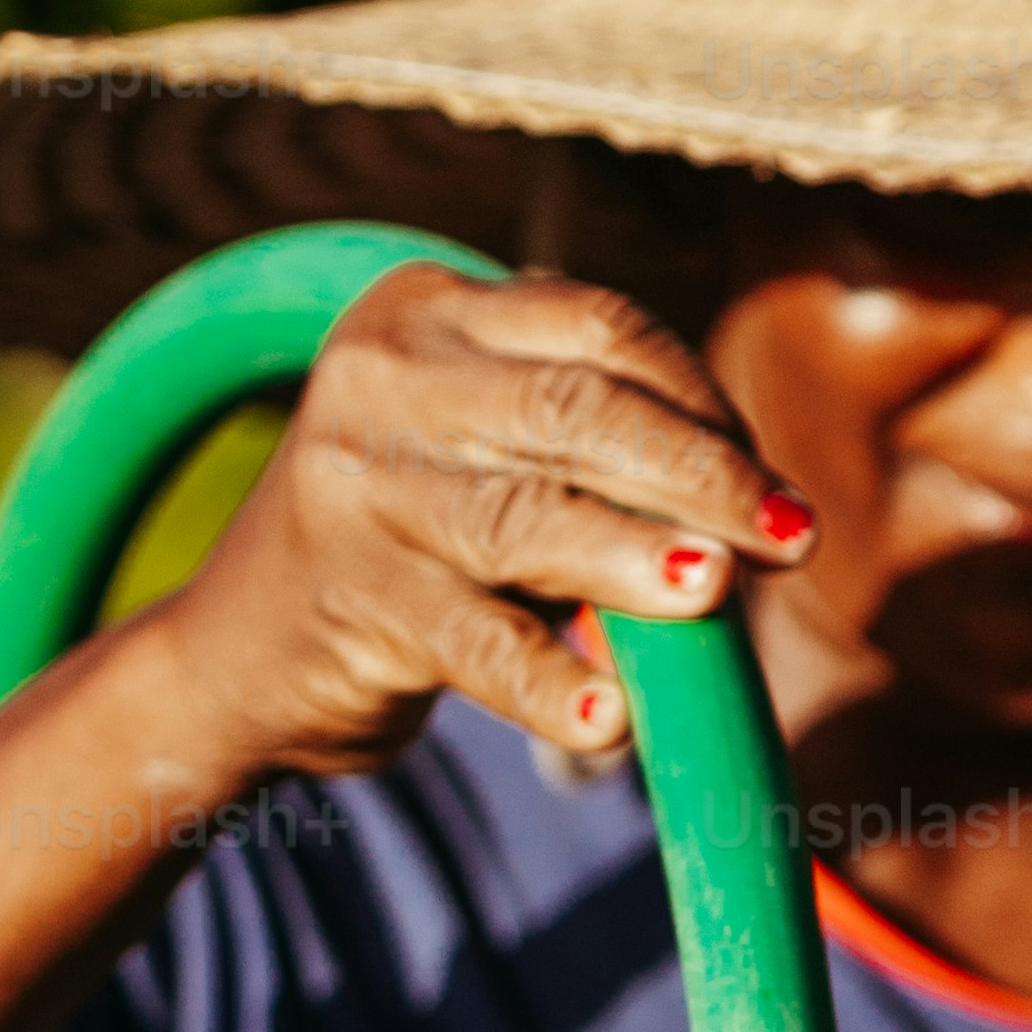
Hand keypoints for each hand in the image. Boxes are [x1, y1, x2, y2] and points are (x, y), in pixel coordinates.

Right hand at [142, 263, 815, 796]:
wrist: (239, 655)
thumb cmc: (412, 549)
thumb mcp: (488, 463)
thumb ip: (593, 457)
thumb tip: (760, 512)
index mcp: (430, 310)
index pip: (598, 327)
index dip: (702, 399)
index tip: (771, 483)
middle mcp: (382, 376)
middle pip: (574, 409)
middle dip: (700, 474)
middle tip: (792, 539)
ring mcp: (355, 485)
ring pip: (525, 517)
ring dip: (633, 560)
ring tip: (713, 595)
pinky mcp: (350, 598)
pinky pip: (475, 644)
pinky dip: (549, 683)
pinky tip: (612, 722)